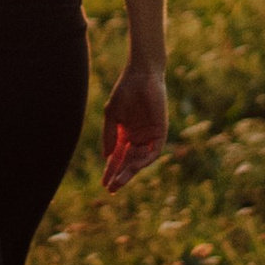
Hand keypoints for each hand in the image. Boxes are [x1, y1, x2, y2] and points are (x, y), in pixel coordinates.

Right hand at [101, 59, 167, 192]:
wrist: (141, 76)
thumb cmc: (125, 91)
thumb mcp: (112, 115)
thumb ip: (109, 136)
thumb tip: (106, 157)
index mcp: (124, 134)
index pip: (117, 157)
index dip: (110, 170)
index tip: (104, 183)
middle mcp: (137, 137)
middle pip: (127, 162)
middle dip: (119, 175)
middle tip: (111, 189)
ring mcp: (149, 136)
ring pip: (139, 160)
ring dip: (129, 172)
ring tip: (119, 182)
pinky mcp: (160, 133)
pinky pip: (153, 152)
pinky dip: (144, 161)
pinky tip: (134, 167)